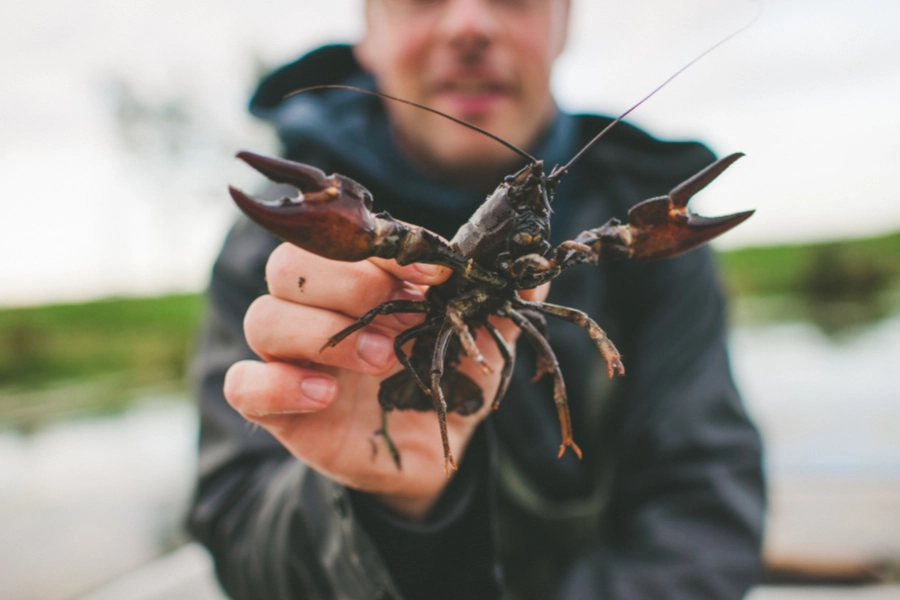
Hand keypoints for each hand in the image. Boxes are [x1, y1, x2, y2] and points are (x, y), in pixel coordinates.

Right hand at [224, 243, 547, 520]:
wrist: (434, 450)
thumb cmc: (448, 379)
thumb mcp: (482, 339)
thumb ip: (500, 300)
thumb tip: (538, 266)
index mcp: (359, 280)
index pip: (345, 241)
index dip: (384, 251)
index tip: (434, 274)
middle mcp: (316, 309)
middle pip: (289, 268)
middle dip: (345, 285)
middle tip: (396, 316)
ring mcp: (291, 356)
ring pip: (263, 317)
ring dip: (320, 333)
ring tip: (378, 359)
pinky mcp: (276, 406)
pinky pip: (242, 383)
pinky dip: (275, 382)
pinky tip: (325, 395)